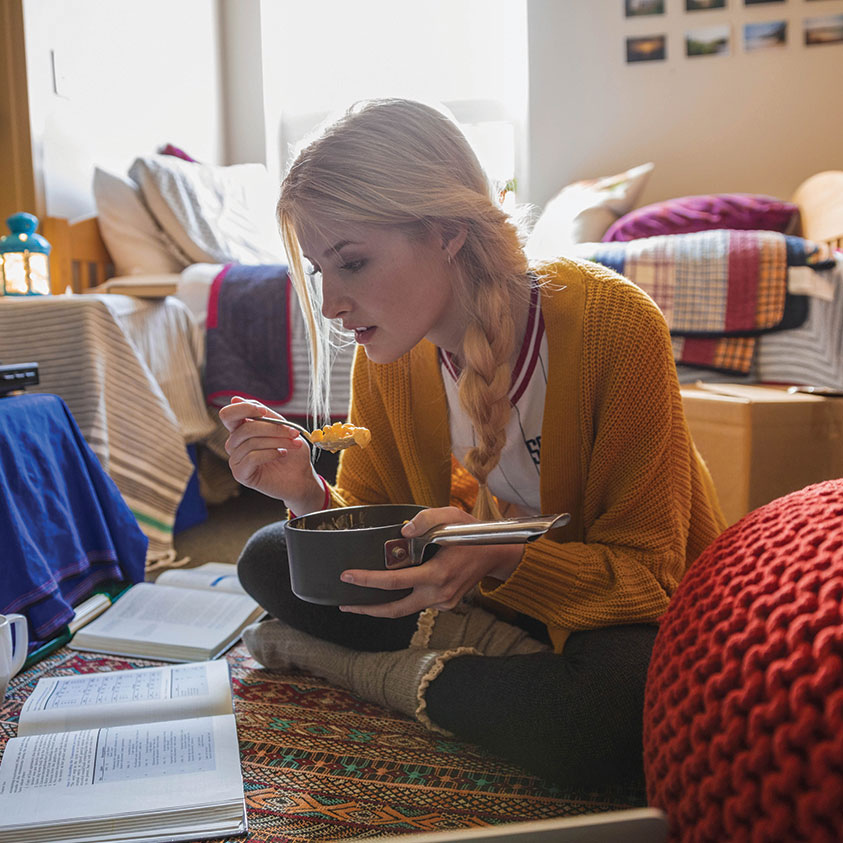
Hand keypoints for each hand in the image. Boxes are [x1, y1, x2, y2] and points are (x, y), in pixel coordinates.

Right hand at [219, 397, 324, 513]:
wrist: (302, 477)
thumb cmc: (293, 452)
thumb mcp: (283, 427)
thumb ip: (264, 414)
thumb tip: (235, 398)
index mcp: (241, 429)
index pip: (228, 414)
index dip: (243, 409)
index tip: (264, 412)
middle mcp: (235, 444)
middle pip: (244, 428)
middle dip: (272, 429)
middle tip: (293, 432)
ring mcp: (236, 459)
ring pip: (250, 442)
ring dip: (276, 441)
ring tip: (293, 445)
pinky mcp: (241, 474)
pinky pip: (251, 457)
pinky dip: (270, 453)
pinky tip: (281, 455)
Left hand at [338, 506, 523, 617]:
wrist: (496, 553)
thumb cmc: (471, 533)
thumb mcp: (450, 515)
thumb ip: (425, 519)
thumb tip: (403, 530)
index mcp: (438, 574)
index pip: (396, 582)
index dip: (369, 580)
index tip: (348, 576)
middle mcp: (440, 593)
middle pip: (396, 609)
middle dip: (368, 609)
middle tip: (344, 605)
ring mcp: (443, 602)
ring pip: (406, 609)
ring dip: (382, 607)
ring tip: (359, 602)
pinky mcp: (445, 603)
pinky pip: (418, 603)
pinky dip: (401, 599)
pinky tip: (388, 592)